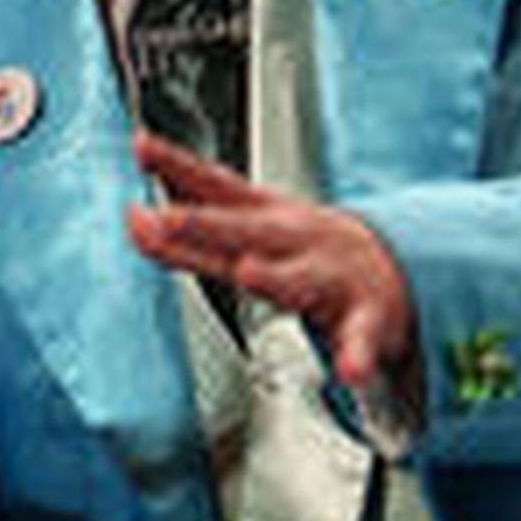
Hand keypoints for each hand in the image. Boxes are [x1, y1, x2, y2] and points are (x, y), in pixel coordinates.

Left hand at [127, 132, 421, 400]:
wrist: (386, 270)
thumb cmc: (303, 249)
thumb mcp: (251, 228)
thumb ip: (193, 226)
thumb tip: (135, 218)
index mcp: (266, 218)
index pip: (217, 188)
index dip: (179, 167)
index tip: (142, 148)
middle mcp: (294, 241)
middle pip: (245, 231)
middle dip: (205, 225)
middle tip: (166, 218)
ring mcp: (330, 277)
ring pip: (300, 278)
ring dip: (274, 276)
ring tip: (249, 272)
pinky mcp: (365, 319)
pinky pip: (360, 339)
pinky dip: (357, 355)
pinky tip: (350, 371)